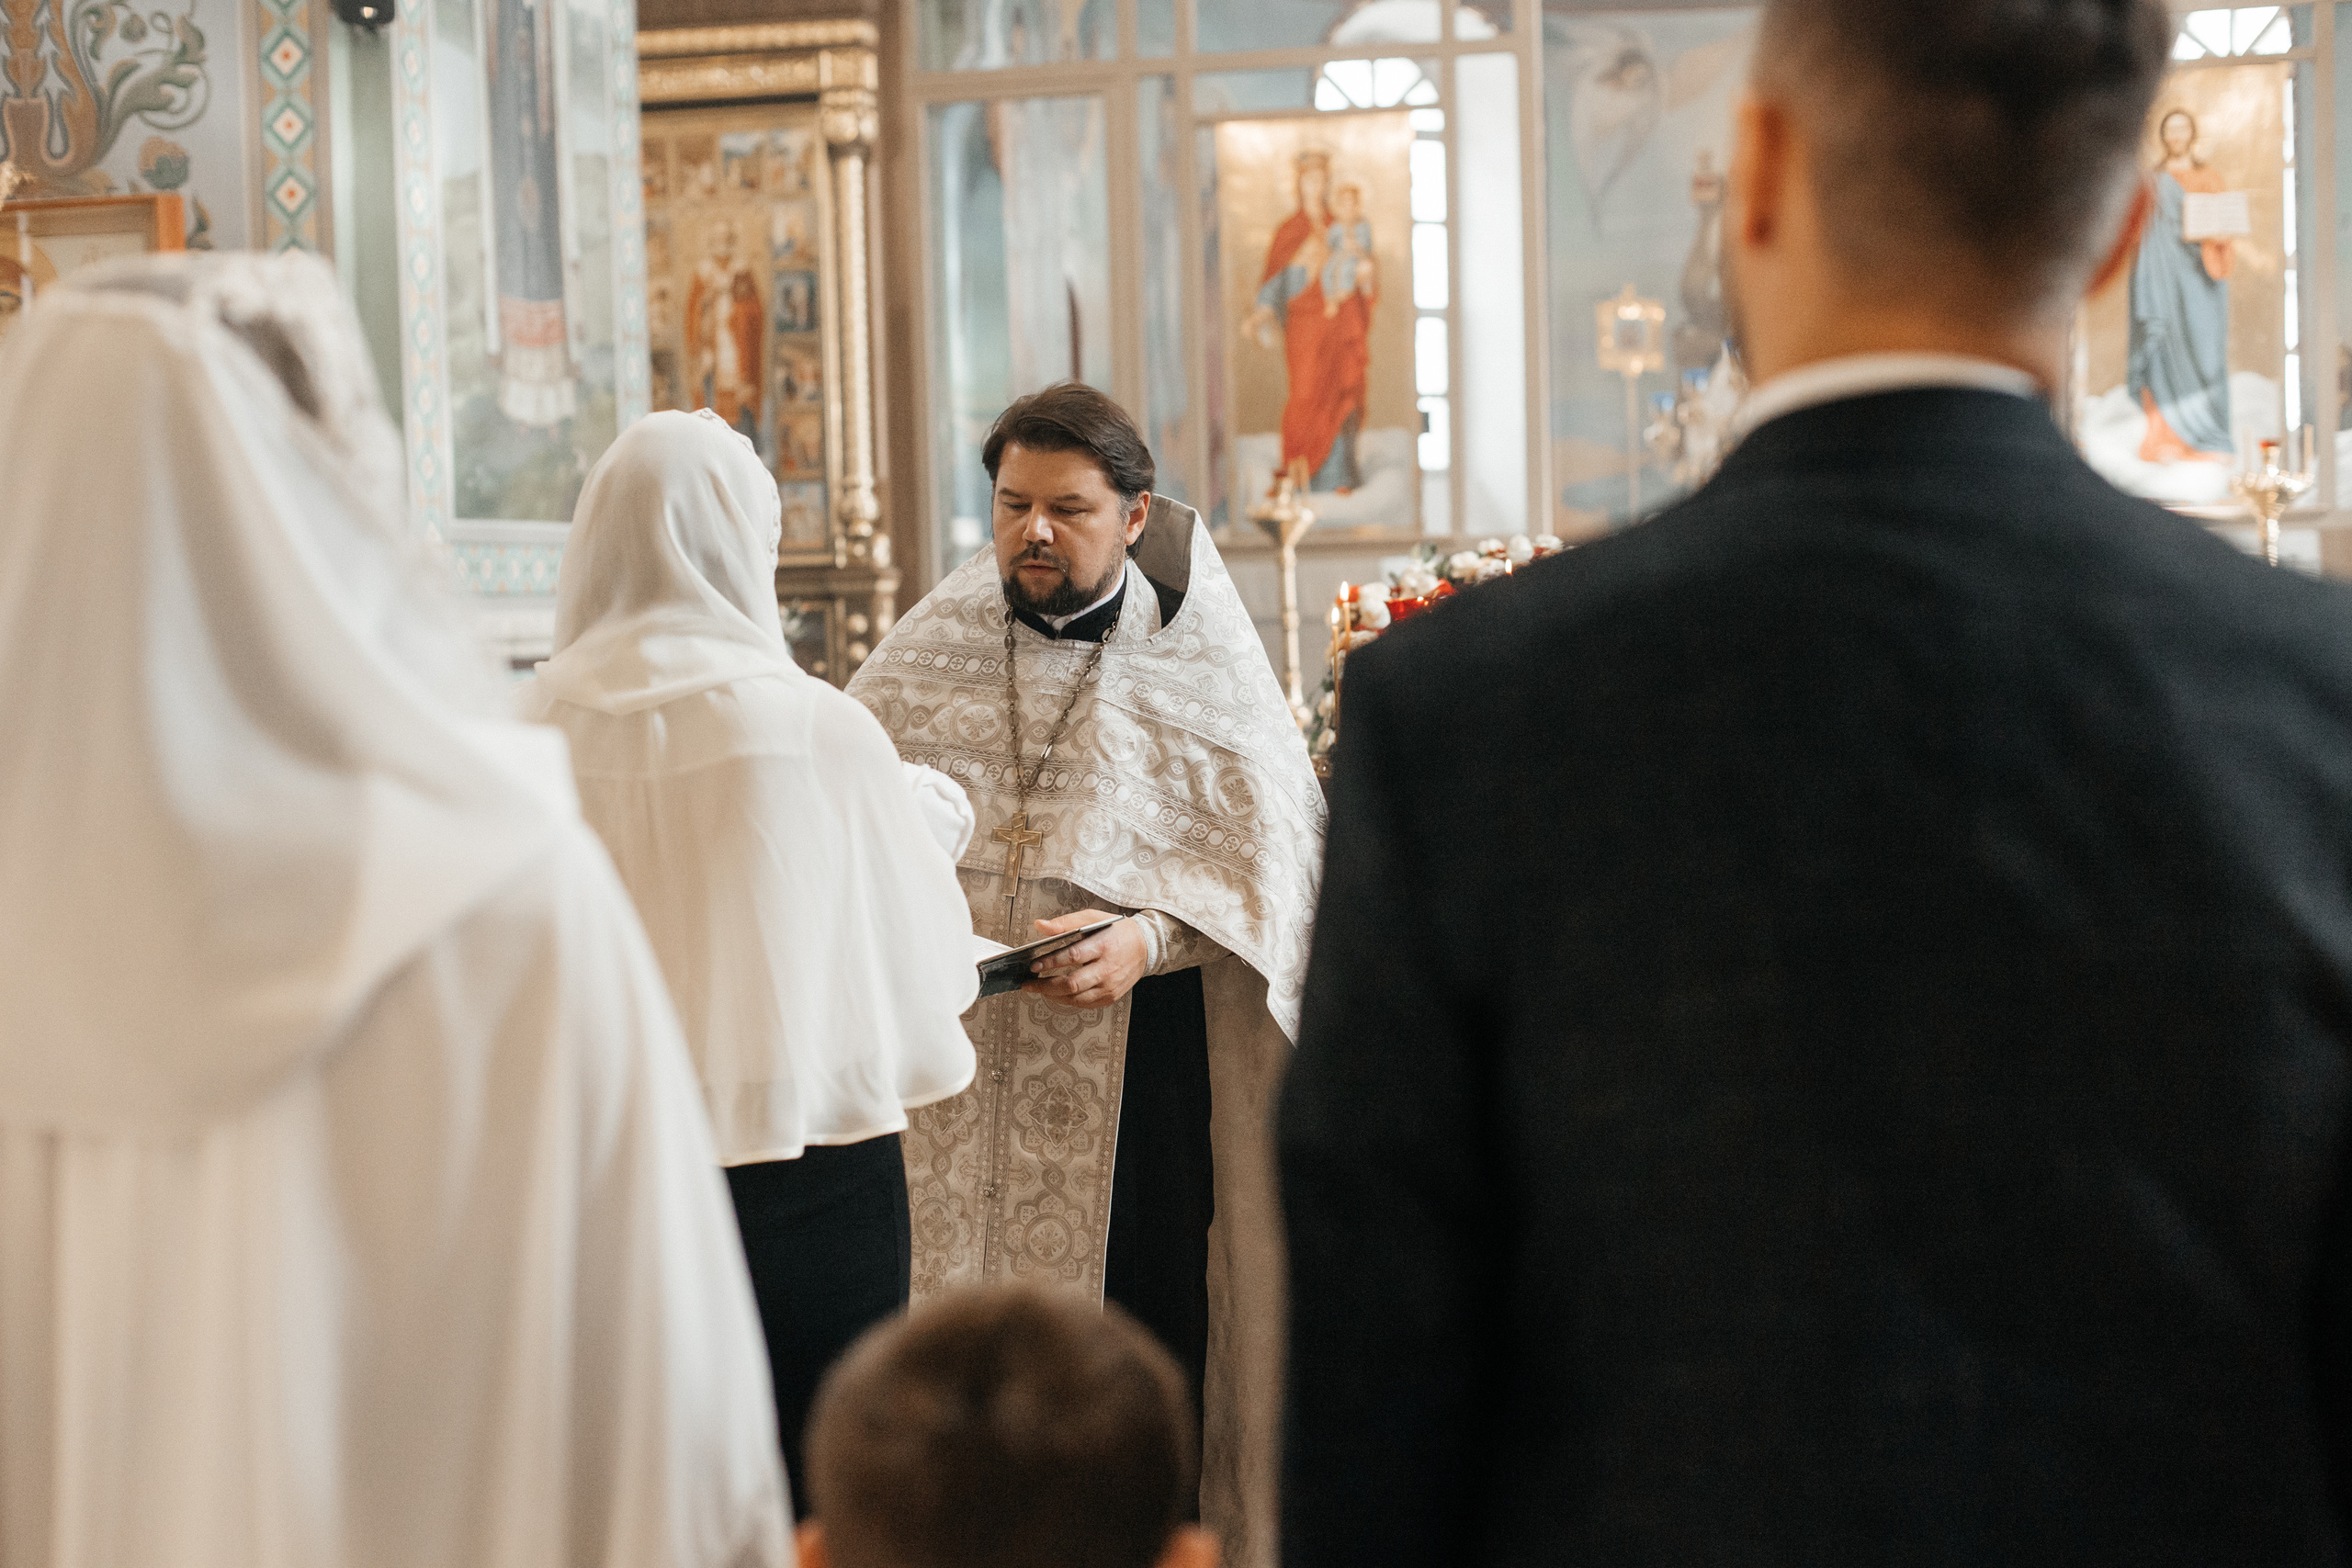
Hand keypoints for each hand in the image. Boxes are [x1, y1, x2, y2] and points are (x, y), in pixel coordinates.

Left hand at [1022, 909, 1148, 1009]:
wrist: (1145, 946)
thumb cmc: (1116, 931)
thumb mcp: (1093, 918)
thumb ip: (1066, 922)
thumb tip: (1041, 926)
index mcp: (1103, 945)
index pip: (1073, 956)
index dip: (1051, 962)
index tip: (1033, 965)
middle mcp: (1108, 969)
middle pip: (1072, 984)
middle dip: (1046, 986)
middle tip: (1029, 983)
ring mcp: (1110, 986)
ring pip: (1076, 998)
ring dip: (1053, 995)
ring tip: (1039, 988)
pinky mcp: (1110, 997)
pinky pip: (1084, 1004)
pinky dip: (1067, 1000)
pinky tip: (1057, 993)